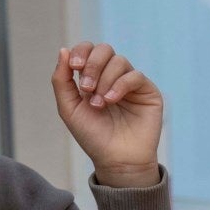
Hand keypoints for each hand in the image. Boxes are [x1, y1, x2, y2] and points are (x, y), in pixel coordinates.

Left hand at [52, 42, 163, 187]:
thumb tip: (64, 50)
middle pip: (104, 50)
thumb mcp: (69, 108)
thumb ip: (61, 80)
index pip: (88, 50)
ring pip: (119, 61)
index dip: (81, 52)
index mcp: (93, 77)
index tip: (75, 68)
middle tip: (87, 88)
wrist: (116, 160)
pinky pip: (134, 76)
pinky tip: (111, 101)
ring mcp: (131, 84)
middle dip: (92, 65)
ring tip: (100, 103)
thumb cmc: (93, 137)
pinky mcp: (148, 92)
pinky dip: (120, 85)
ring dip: (105, 80)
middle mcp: (113, 77)